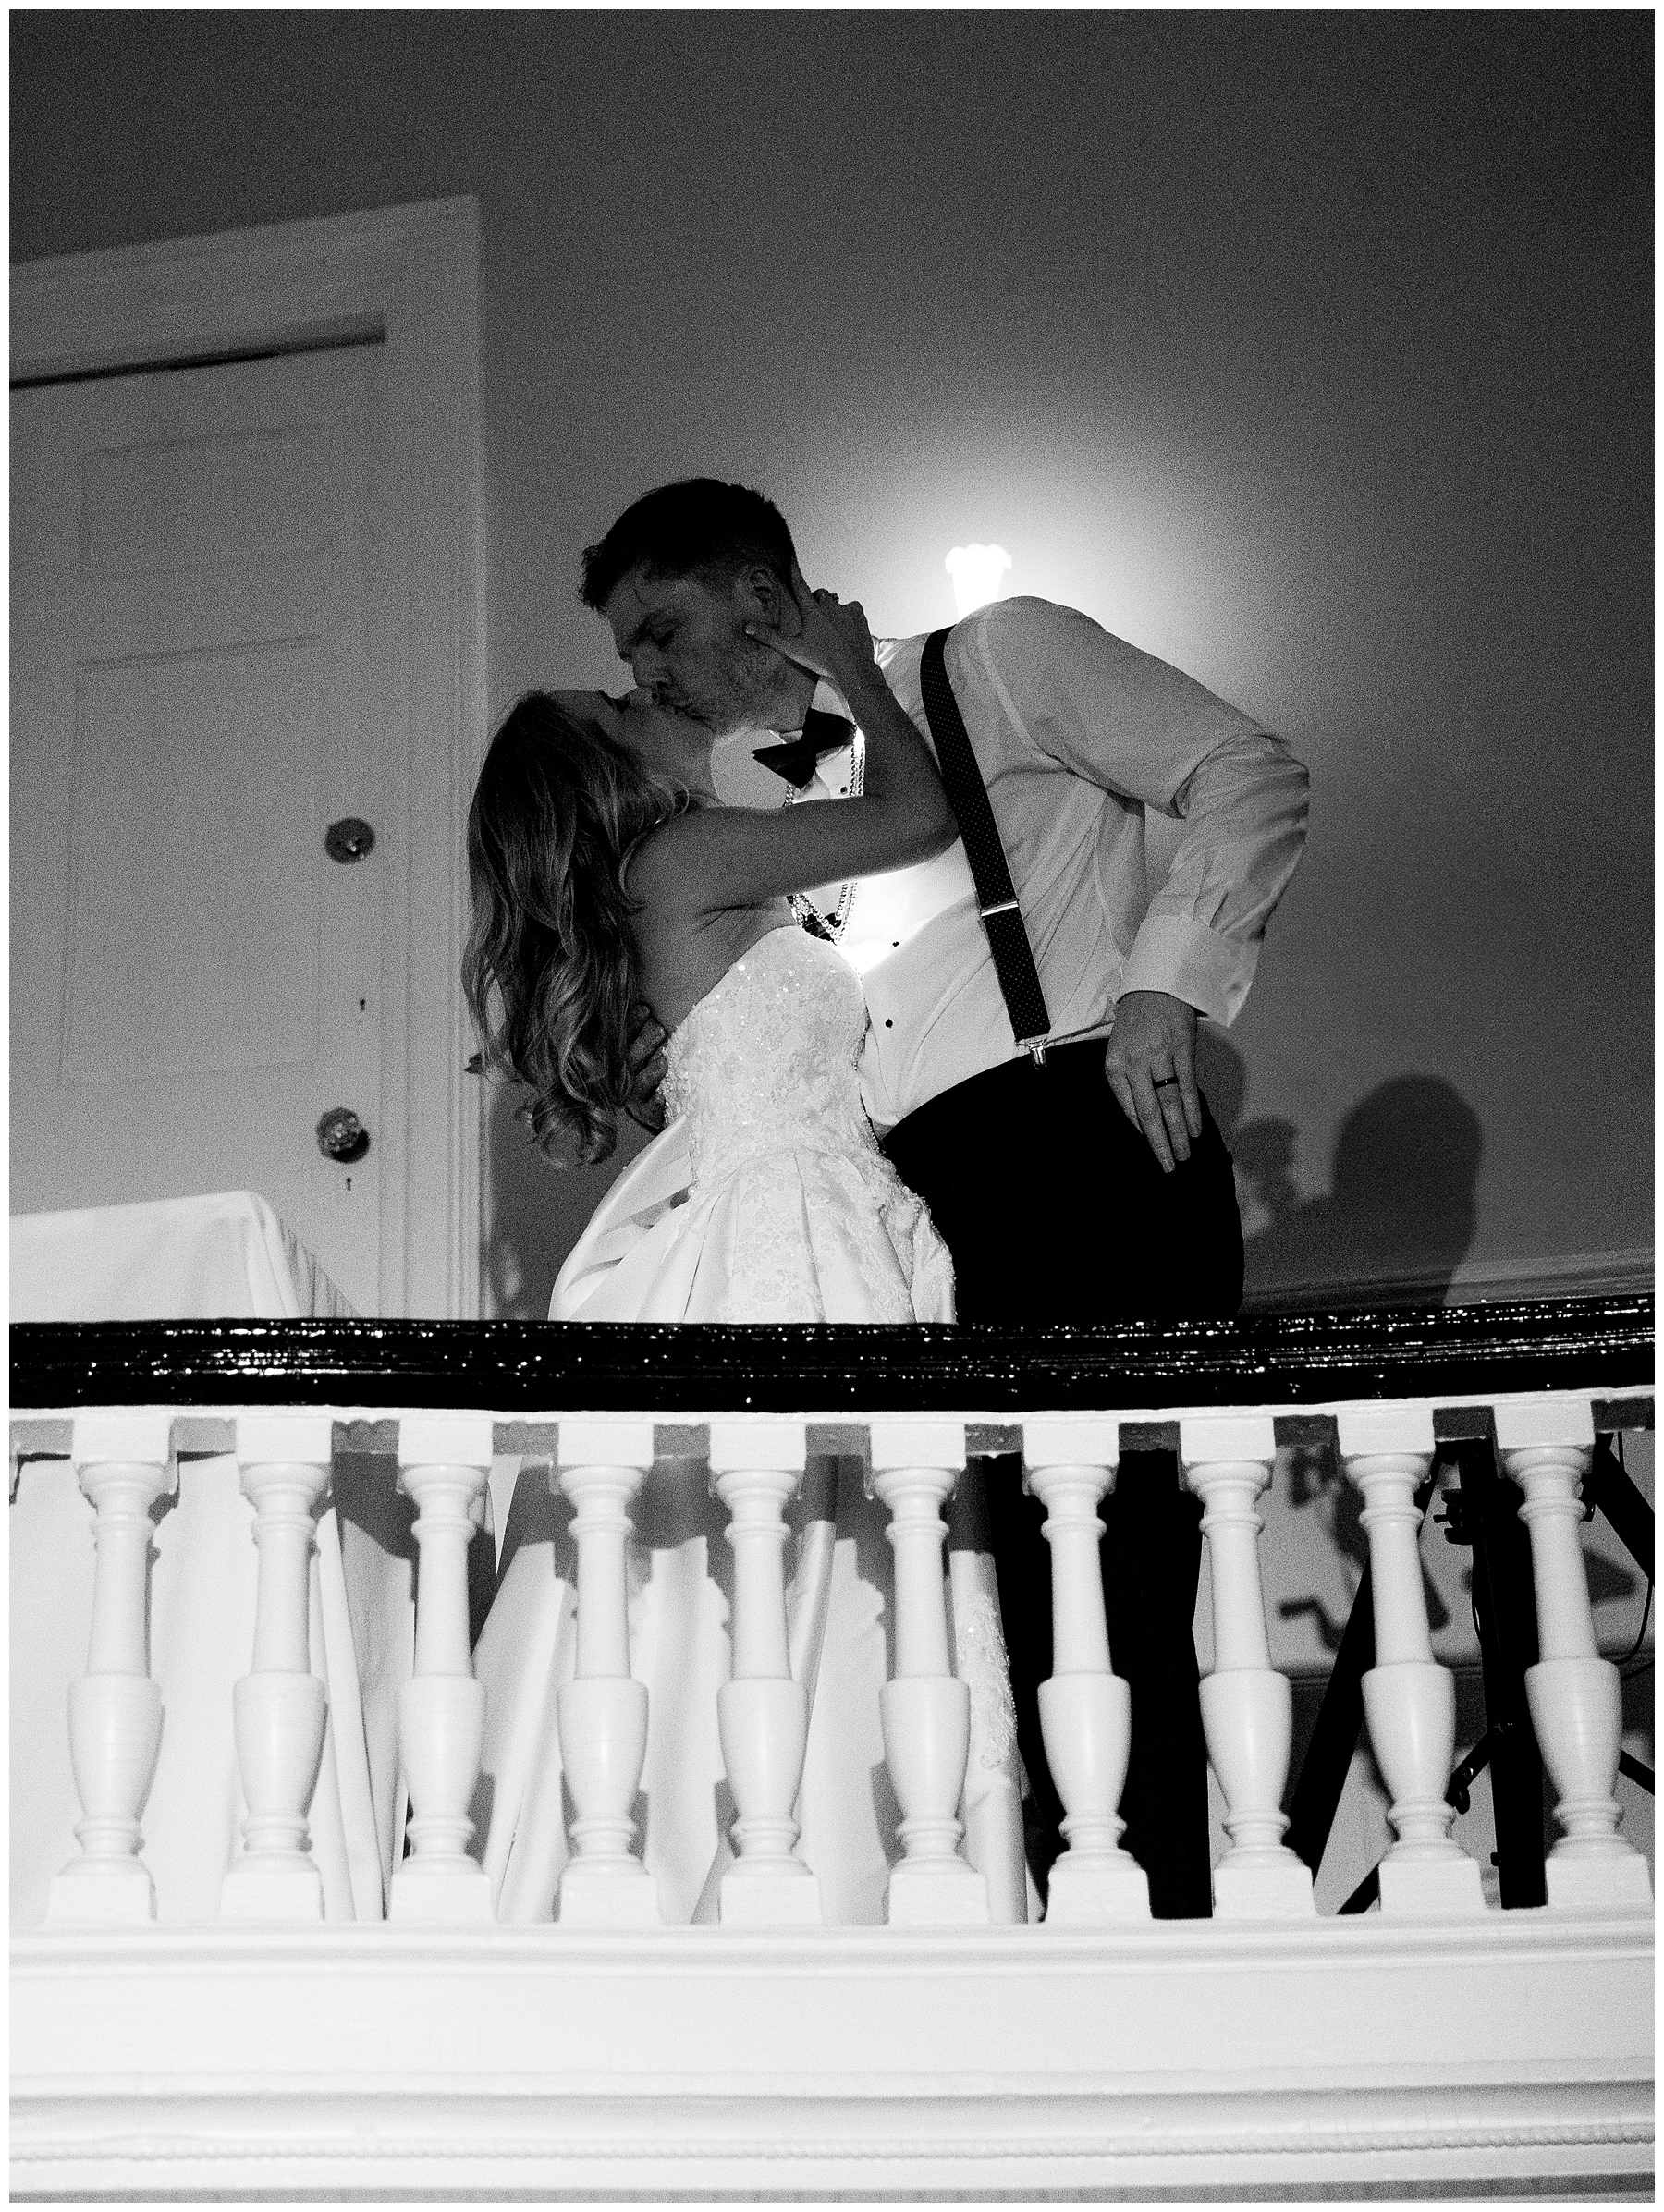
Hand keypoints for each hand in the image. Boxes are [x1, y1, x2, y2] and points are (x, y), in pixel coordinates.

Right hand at [624, 1003, 668, 1132]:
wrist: (653, 1108)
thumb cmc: (650, 1070)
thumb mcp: (646, 1049)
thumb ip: (645, 1029)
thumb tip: (649, 1003)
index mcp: (623, 1055)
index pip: (624, 1037)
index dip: (633, 1023)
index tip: (646, 1010)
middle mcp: (624, 1074)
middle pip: (631, 1057)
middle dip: (645, 1043)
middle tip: (660, 1030)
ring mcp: (634, 1094)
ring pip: (640, 1082)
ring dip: (651, 1071)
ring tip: (662, 1062)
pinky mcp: (646, 1112)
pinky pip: (649, 1108)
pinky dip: (655, 1102)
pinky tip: (662, 1097)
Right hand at [745, 559, 875, 691]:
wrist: (853, 667)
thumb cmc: (822, 660)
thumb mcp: (793, 650)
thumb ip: (770, 637)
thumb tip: (747, 626)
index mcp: (812, 611)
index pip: (800, 586)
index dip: (795, 572)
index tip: (791, 559)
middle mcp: (829, 605)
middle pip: (819, 594)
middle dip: (815, 600)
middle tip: (813, 616)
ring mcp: (845, 609)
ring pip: (836, 602)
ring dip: (832, 609)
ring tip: (831, 627)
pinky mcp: (859, 615)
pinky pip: (852, 608)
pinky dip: (848, 614)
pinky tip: (846, 627)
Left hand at [1104, 991, 1202, 1172]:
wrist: (1157, 984)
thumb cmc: (1137, 1020)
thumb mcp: (1120, 1048)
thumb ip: (1128, 1081)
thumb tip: (1142, 1118)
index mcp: (1114, 1065)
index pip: (1128, 1109)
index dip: (1142, 1134)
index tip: (1152, 1153)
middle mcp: (1134, 1063)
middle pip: (1148, 1113)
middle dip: (1159, 1144)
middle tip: (1168, 1167)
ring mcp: (1159, 1056)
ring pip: (1169, 1104)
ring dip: (1178, 1133)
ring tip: (1184, 1155)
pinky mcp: (1182, 1049)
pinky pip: (1187, 1087)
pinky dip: (1192, 1111)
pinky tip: (1195, 1129)